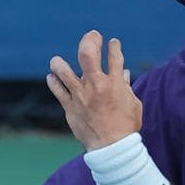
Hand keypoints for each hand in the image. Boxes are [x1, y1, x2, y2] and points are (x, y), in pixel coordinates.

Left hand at [46, 31, 142, 150]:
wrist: (112, 148)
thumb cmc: (126, 127)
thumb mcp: (133, 104)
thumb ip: (126, 86)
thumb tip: (123, 73)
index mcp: (115, 84)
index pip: (114, 56)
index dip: (114, 46)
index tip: (112, 43)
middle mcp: (96, 86)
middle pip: (88, 54)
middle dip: (89, 40)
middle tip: (91, 36)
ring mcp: (81, 96)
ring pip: (64, 72)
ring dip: (58, 64)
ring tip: (56, 61)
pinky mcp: (70, 107)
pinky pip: (58, 91)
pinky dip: (53, 82)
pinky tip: (51, 78)